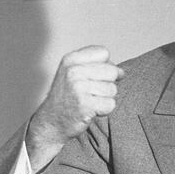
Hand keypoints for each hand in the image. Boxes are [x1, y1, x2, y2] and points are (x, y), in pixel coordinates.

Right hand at [26, 46, 122, 171]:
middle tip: (94, 92)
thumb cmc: (68, 97)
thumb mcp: (74, 73)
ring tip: (90, 101)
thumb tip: (121, 72)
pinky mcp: (85, 105)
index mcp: (71, 59)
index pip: (103, 52)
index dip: (106, 65)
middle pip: (112, 71)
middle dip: (108, 84)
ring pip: (113, 89)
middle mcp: (73, 71)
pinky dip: (105, 110)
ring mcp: (78, 88)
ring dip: (105, 98)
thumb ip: (95, 65)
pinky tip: (92, 110)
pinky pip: (110, 104)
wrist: (53, 121)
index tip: (97, 76)